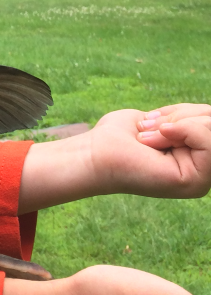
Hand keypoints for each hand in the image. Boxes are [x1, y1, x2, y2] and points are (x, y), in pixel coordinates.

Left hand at [18, 103, 210, 211]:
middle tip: (150, 130)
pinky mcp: (195, 182)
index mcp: (194, 160)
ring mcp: (201, 181)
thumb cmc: (119, 138)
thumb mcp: (161, 120)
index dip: (183, 112)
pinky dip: (183, 128)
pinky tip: (159, 137)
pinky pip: (209, 141)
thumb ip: (189, 120)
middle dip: (180, 115)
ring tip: (150, 138)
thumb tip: (209, 113)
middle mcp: (203, 173)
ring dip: (176, 122)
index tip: (152, 123)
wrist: (94, 155)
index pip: (210, 120)